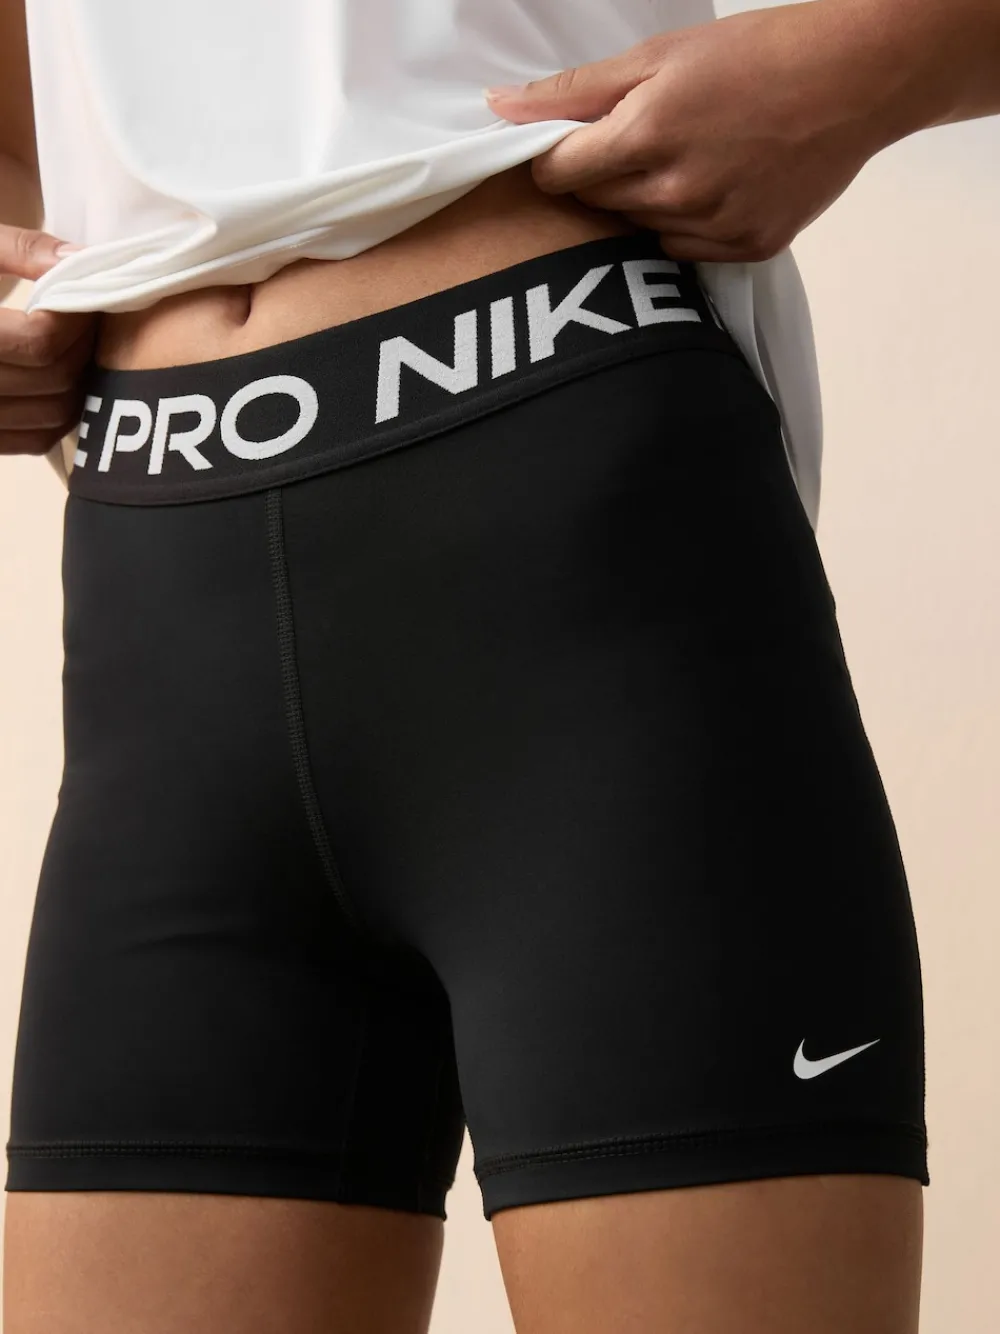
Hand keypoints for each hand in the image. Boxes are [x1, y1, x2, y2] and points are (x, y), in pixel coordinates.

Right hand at [0, 222, 98, 455]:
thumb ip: (18, 248)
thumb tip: (78, 260)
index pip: (39, 342)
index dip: (74, 318)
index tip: (83, 295)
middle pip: (53, 379)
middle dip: (82, 345)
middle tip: (85, 317)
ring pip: (52, 416)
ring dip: (77, 379)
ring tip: (73, 344)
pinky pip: (34, 440)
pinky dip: (56, 413)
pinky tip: (55, 379)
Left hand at [486, 2, 903, 262]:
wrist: (855, 79)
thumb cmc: (757, 55)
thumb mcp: (659, 55)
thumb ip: (574, 90)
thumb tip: (499, 107)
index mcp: (646, 137)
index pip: (560, 175)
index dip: (559, 158)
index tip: (577, 144)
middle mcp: (675, 194)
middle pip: (598, 204)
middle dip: (607, 174)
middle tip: (649, 139)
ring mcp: (713, 227)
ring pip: (640, 230)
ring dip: (647, 202)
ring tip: (691, 158)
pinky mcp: (746, 249)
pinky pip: (684, 251)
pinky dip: (688, 225)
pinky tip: (717, 187)